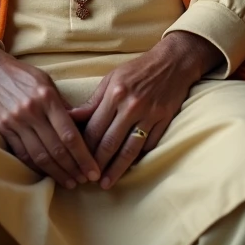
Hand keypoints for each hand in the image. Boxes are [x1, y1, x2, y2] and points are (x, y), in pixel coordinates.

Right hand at [0, 42, 99, 188]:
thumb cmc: (23, 75)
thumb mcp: (46, 82)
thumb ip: (63, 105)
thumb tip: (82, 126)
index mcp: (47, 98)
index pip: (69, 134)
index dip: (83, 156)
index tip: (93, 169)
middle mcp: (32, 111)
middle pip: (56, 149)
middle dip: (74, 168)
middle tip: (86, 180)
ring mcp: (16, 122)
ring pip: (40, 156)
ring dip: (57, 173)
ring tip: (70, 182)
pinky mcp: (4, 130)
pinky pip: (22, 154)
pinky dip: (37, 167)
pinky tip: (48, 174)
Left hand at [68, 32, 221, 189]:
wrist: (173, 62)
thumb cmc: (138, 69)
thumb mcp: (112, 78)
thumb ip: (93, 101)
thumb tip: (71, 117)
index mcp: (115, 94)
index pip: (95, 128)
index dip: (84, 148)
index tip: (77, 161)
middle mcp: (131, 106)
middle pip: (110, 142)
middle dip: (97, 163)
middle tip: (88, 179)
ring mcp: (150, 115)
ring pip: (130, 149)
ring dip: (116, 169)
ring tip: (106, 183)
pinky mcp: (164, 122)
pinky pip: (149, 146)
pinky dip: (138, 159)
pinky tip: (129, 169)